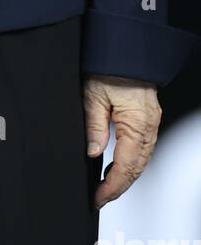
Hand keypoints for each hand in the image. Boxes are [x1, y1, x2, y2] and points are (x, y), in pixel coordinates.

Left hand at [83, 73, 161, 207]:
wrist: (123, 47)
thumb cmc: (109, 66)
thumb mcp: (93, 95)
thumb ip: (94, 127)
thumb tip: (93, 153)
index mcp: (137, 124)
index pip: (126, 166)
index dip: (112, 186)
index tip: (99, 197)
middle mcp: (149, 126)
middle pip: (137, 167)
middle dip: (119, 186)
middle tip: (101, 197)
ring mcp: (151, 122)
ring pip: (141, 159)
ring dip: (126, 175)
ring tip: (107, 186)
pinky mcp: (147, 117)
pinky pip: (142, 147)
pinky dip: (131, 160)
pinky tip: (118, 165)